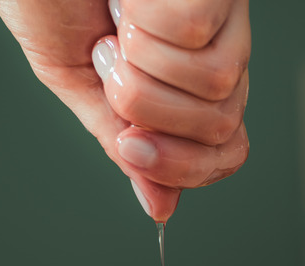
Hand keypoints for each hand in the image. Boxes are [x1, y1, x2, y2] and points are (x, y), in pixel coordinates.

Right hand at [0, 0, 250, 221]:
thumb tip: (160, 208)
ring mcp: (228, 10)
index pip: (229, 150)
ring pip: (217, 84)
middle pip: (223, 127)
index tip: (131, 147)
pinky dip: (146, 19)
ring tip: (118, 23)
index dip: (187, 166)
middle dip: (150, 111)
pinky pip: (197, 31)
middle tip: (111, 65)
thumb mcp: (76, 78)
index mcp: (191, 80)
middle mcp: (221, 45)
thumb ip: (120, 138)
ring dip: (144, 63)